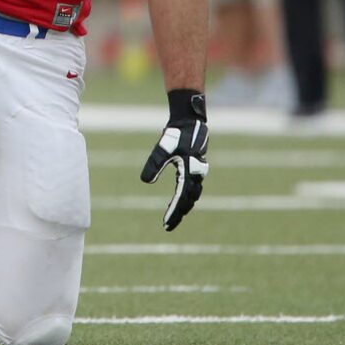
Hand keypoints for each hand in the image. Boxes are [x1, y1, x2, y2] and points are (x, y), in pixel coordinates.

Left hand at [141, 89, 208, 231]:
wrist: (189, 119)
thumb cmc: (176, 133)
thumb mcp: (163, 148)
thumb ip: (155, 164)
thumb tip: (145, 181)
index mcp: (190, 172)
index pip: (181, 199)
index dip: (173, 213)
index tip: (165, 224)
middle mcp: (197, 174)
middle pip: (189, 201)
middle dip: (179, 213)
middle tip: (168, 225)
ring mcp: (198, 170)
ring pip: (193, 195)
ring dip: (184, 205)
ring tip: (174, 215)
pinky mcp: (196, 165)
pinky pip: (193, 186)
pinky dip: (187, 195)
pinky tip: (180, 197)